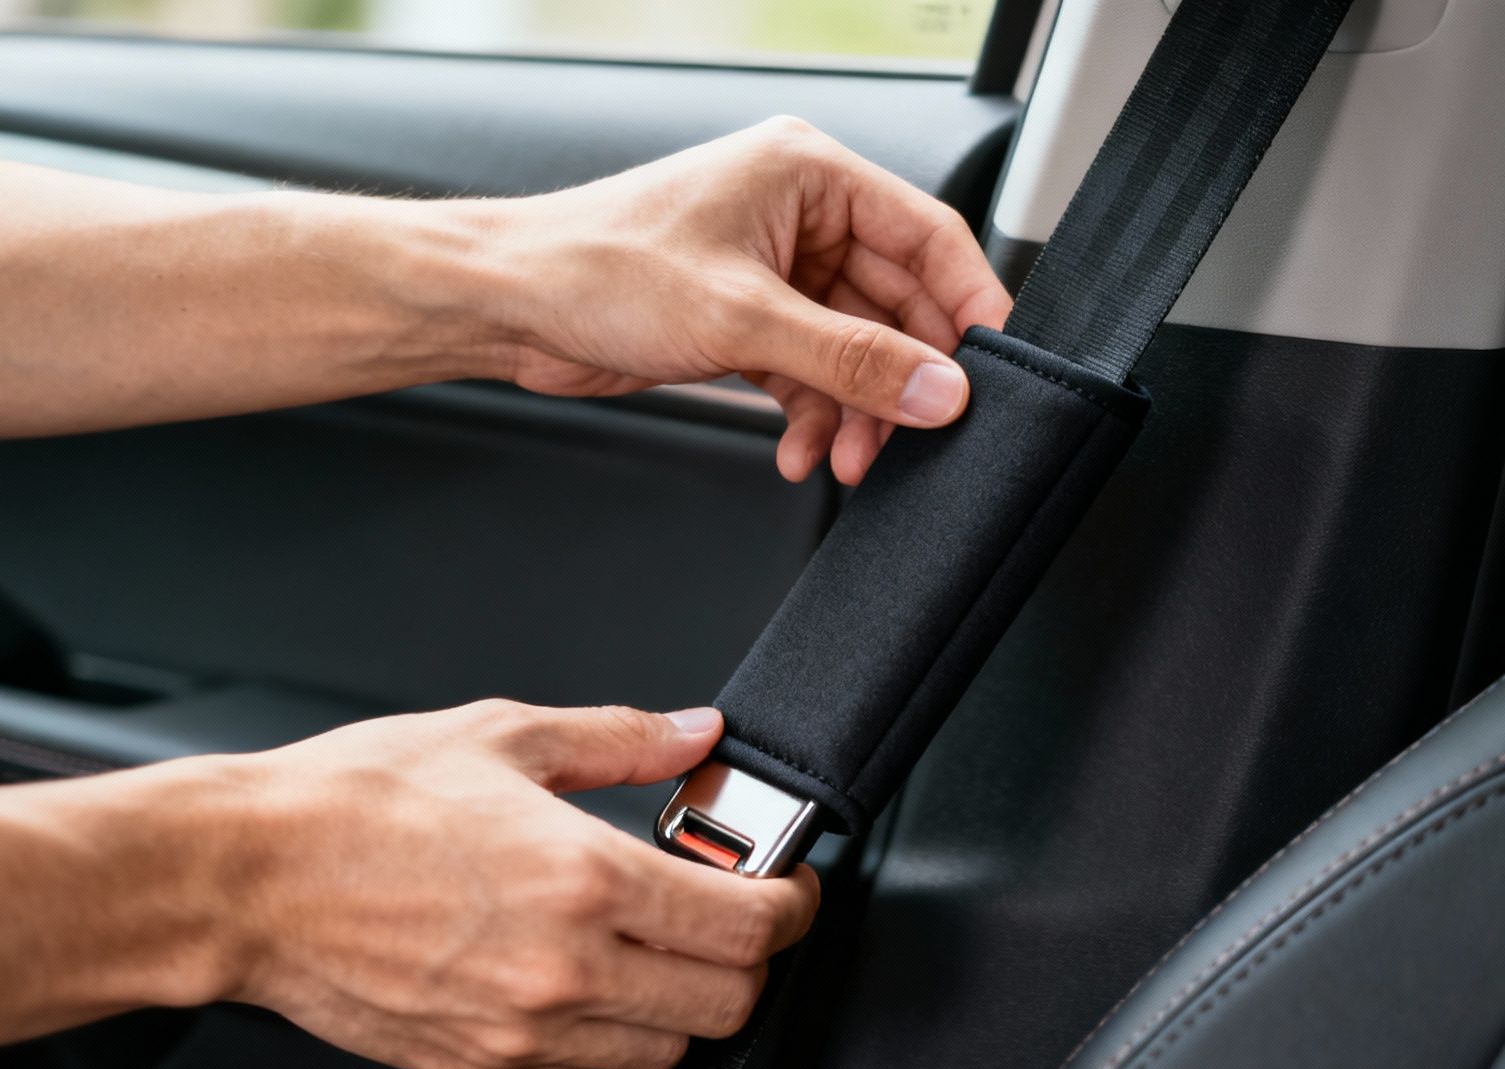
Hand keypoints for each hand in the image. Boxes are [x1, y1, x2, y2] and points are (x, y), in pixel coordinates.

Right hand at [219, 701, 817, 1068]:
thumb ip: (621, 739)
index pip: (749, 924)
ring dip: (684, 999)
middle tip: (731, 909)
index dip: (791, 901)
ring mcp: (524, 1029)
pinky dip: (610, 1028)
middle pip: (729, 1001)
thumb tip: (694, 733)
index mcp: (584, 877)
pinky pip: (588, 1067)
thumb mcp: (503, 736)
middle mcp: (565, 968)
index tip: (785, 880)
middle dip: (752, 956)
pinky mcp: (481, 1066)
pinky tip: (582, 970)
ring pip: (667, 1046)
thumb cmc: (352, 804)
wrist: (241, 880)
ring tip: (653, 939)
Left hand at [465, 117, 1013, 483]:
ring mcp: (774, 269)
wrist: (509, 307)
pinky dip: (813, 414)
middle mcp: (799, 214)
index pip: (927, 236)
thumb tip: (939, 390)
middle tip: (914, 437)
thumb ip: (852, 360)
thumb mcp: (742, 320)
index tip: (995, 371)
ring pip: (855, 347)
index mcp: (808, 173)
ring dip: (854, 408)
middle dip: (900, 379)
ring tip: (846, 459)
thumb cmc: (597, 271)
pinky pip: (812, 370)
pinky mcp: (747, 318)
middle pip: (895, 302)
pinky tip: (801, 452)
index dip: (968, 305)